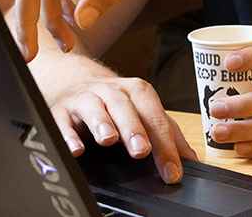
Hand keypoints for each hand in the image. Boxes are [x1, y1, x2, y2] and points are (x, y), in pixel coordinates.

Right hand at [46, 73, 197, 184]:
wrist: (74, 80)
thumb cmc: (114, 103)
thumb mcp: (142, 112)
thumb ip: (167, 135)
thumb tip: (191, 160)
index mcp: (135, 92)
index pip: (154, 115)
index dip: (165, 144)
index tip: (172, 171)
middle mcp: (110, 92)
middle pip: (123, 105)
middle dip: (133, 128)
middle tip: (142, 151)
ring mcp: (84, 99)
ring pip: (93, 106)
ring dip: (102, 123)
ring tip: (109, 140)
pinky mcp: (60, 110)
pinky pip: (62, 121)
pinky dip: (68, 134)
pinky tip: (77, 149)